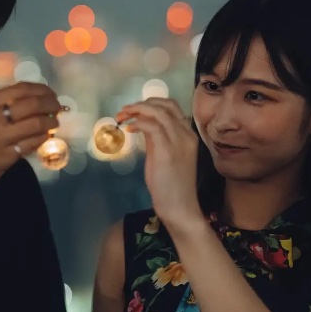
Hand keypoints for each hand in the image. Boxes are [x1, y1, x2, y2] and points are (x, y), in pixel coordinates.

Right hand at [0, 82, 61, 208]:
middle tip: (59, 108)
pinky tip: (45, 138)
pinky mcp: (2, 157)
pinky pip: (31, 144)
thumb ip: (1, 108)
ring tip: (54, 124)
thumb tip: (35, 101)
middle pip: (31, 103)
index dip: (42, 90)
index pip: (20, 89)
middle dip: (51, 104)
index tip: (52, 94)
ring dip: (50, 123)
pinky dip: (42, 139)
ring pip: (35, 123)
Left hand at [116, 97, 202, 230]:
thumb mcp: (164, 154)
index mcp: (188, 135)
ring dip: (137, 110)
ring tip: (122, 117)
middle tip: (124, 111)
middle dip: (142, 103)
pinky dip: (138, 123)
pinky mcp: (168, 151)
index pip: (172, 106)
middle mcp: (186, 134)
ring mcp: (179, 141)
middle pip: (166, 104)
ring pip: (159, 112)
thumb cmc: (171, 185)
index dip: (150, 103)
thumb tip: (142, 124)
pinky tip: (128, 129)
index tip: (133, 109)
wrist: (180, 208)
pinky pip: (152, 126)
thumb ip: (157, 138)